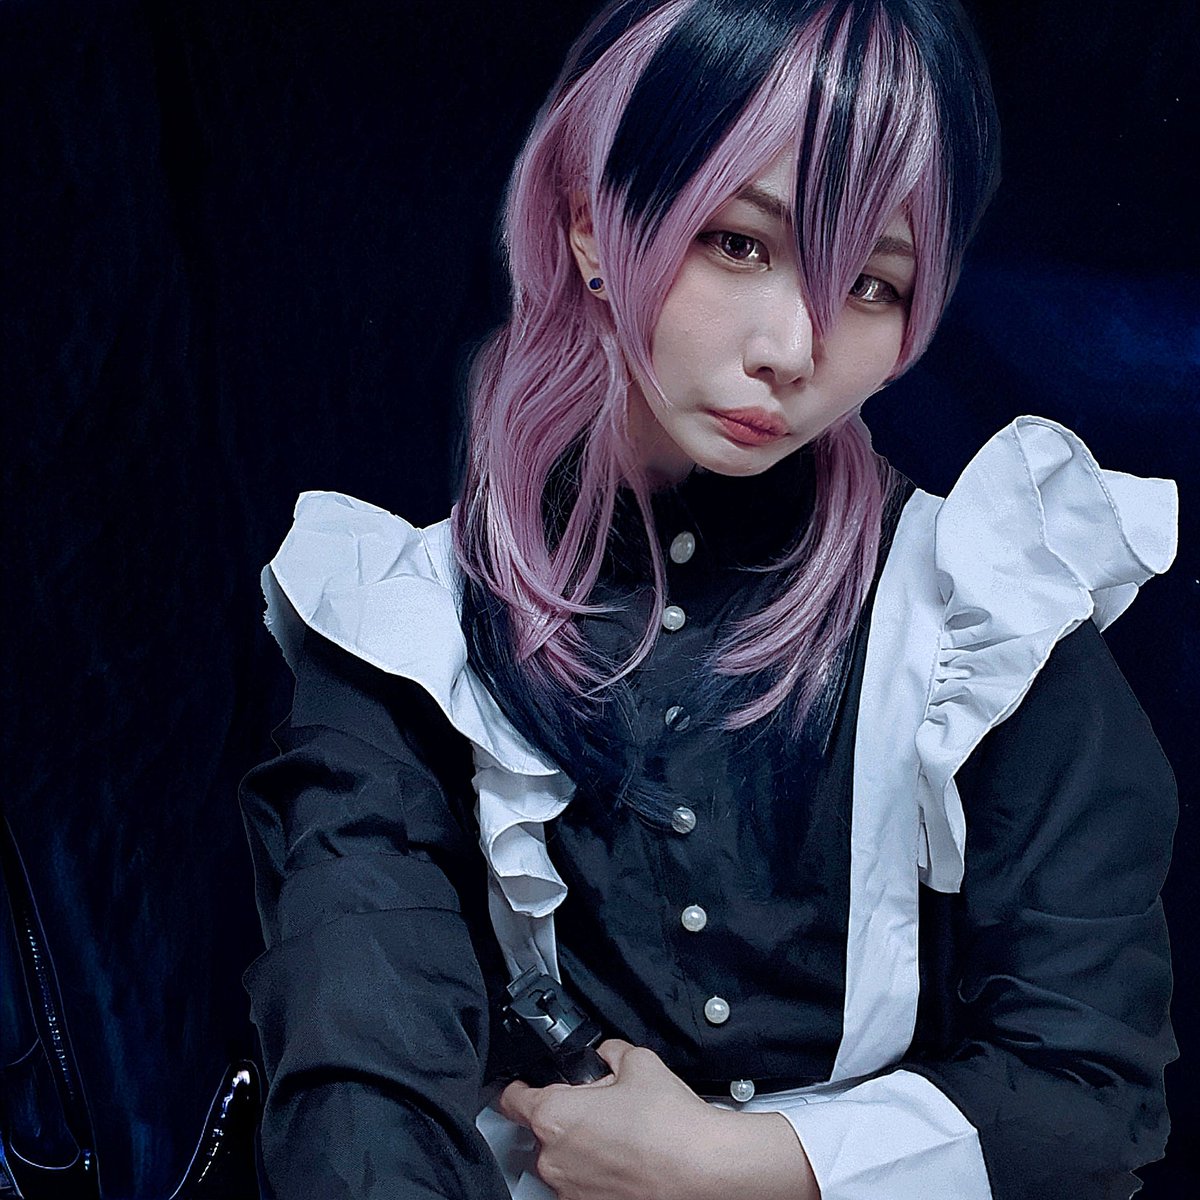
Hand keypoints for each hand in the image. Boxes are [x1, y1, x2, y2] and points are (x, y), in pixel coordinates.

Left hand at [498, 1039, 819, 1199]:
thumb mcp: (639, 1062)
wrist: (703, 1172)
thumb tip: (606, 1052)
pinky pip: (582, 1184)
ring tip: (623, 1136)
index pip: (512, 1099)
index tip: (526, 1084)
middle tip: (603, 1106)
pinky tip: (628, 1160)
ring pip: (565, 1159)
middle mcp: (553, 1160)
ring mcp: (570, 1192)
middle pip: (543, 1129)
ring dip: (583, 1147)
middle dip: (568, 1116)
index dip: (519, 1086)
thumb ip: (610, 1051)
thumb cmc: (670, 1124)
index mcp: (554, 1116)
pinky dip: (598, 1172)